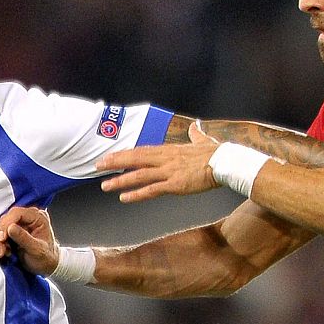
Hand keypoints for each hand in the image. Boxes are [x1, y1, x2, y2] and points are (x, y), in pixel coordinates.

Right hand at [0, 206, 59, 274]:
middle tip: (0, 250)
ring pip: (0, 228)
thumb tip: (10, 228)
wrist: (47, 266)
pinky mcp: (12, 233)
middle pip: (6, 220)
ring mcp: (19, 225)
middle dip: (0, 235)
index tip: (3, 237)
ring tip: (1, 253)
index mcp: (37, 217)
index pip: (17, 213)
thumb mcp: (37, 250)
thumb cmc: (47, 258)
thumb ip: (24, 238)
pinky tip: (3, 253)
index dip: (7, 223)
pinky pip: (0, 235)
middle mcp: (27, 218)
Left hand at [94, 119, 221, 203]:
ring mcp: (169, 172)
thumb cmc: (217, 153)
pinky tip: (124, 197)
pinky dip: (136, 194)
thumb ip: (196, 135)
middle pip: (135, 159)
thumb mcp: (203, 141)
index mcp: (170, 149)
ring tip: (104, 185)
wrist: (226, 162)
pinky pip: (151, 190)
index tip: (111, 155)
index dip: (125, 153)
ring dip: (120, 180)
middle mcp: (165, 159)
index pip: (142, 150)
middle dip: (115, 162)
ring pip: (139, 175)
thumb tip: (195, 126)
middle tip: (98, 165)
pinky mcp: (175, 185)